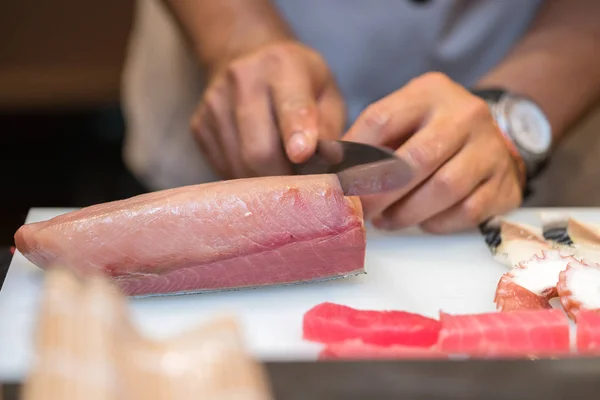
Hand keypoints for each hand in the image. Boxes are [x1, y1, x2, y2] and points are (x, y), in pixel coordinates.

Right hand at [191, 40, 345, 178]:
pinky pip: (224, 168)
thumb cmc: (299, 84)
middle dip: (283, 178)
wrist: (248, 60)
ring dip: (263, 182)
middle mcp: (241, 79)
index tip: (301, 154)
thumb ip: (329, 127)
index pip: (289, 104)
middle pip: (259, 150)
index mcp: (282, 65)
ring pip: (239, 166)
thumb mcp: (326, 94)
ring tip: (281, 173)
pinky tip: (257, 165)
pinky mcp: (198, 126)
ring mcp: (214, 103)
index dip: (296, 132)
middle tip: (300, 185)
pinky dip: (245, 176)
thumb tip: (330, 160)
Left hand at [343, 72, 524, 233]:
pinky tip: (421, 222)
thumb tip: (324, 165)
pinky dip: (437, 222)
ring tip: (386, 221)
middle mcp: (465, 114)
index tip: (337, 183)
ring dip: (407, 213)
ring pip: (444, 188)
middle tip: (359, 212)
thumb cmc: (431, 131)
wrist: (492, 136)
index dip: (353, 156)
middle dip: (378, 194)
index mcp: (430, 92)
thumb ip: (368, 139)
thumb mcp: (403, 119)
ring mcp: (490, 148)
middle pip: (413, 160)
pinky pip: (467, 211)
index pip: (381, 120)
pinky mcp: (505, 181)